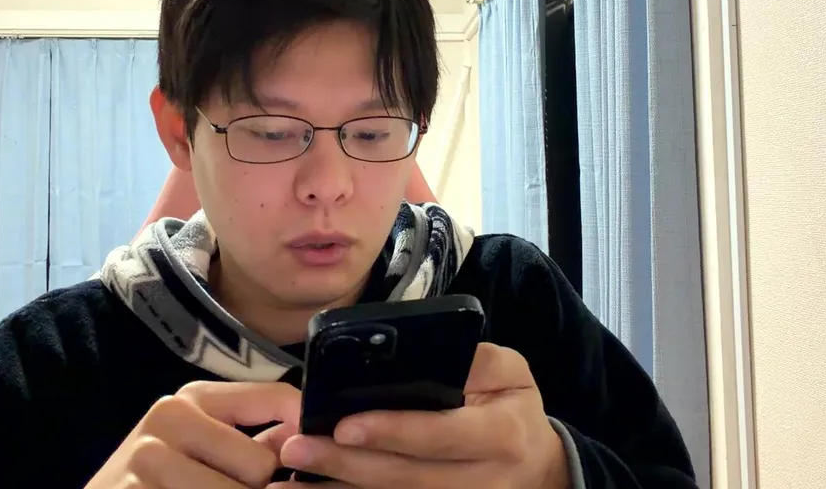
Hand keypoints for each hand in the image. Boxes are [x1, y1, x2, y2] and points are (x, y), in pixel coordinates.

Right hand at [86, 381, 300, 488]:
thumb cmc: (157, 482)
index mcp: (194, 398)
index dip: (306, 433)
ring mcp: (148, 457)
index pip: (279, 400)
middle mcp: (169, 416)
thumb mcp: (202, 450)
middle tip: (222, 488)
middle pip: (261, 465)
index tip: (309, 461)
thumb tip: (310, 432)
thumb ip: (256, 442)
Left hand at [272, 343, 570, 488]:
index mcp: (501, 435)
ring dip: (337, 486)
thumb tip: (420, 351)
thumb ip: (474, 360)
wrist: (537, 467)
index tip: (346, 424)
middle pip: (405, 476)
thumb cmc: (513, 407)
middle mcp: (481, 480)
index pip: (440, 434)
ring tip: (288, 474)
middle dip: (345, 464)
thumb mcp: (511, 372)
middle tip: (294, 449)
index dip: (393, 430)